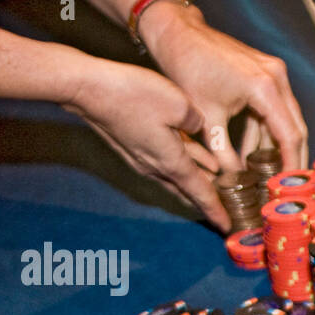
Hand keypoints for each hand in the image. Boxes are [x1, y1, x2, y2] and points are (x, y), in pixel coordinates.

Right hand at [64, 58, 230, 231]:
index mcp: (172, 163)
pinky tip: (192, 152)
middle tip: (228, 204)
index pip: (200, 194)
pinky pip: (163, 160)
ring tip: (217, 179)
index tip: (226, 227)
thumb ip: (196, 122)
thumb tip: (196, 128)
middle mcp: (155, 167)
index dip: (215, 210)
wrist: (86, 88)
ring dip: (196, 177)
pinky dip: (182, 161)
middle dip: (208, 198)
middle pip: (188, 189)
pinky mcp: (131, 146)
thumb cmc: (133, 95)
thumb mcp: (179, 104)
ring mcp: (141, 158)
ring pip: (176, 174)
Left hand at [142, 4, 308, 172]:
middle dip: (290, 159)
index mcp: (265, 88)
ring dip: (274, 148)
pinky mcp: (267, 74)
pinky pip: (274, 110)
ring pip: (286, 121)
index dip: (292, 165)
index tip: (290, 188)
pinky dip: (265, 132)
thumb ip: (223, 155)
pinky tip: (251, 153)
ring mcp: (274, 74)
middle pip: (296, 128)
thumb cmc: (187, 67)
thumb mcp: (206, 119)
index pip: (290, 136)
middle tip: (284, 187)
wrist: (177, 33)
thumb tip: (234, 182)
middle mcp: (277, 78)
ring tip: (262, 174)